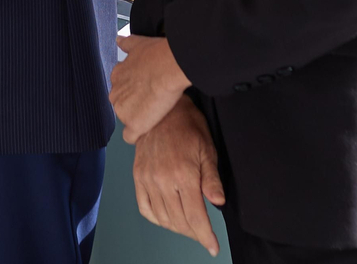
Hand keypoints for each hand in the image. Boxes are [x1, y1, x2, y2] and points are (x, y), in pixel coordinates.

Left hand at [111, 34, 191, 142]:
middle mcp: (115, 94)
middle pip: (121, 103)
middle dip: (133, 103)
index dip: (134, 89)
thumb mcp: (137, 44)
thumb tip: (118, 40)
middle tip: (151, 100)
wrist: (168, 67)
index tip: (145, 88)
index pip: (121, 88)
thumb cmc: (156, 54)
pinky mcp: (134, 125)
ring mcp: (123, 111)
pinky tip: (146, 132)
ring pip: (126, 118)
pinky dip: (136, 134)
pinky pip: (130, 136)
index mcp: (117, 76)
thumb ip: (126, 44)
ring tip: (154, 113)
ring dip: (137, 117)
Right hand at [133, 97, 225, 255]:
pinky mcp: (138, 176)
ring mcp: (147, 179)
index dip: (205, 236)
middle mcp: (162, 180)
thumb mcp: (207, 150)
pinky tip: (168, 217)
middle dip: (194, 233)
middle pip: (179, 221)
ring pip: (162, 218)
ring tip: (189, 225)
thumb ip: (211, 179)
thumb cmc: (188, 126)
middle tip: (204, 234)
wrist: (161, 108)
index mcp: (183, 174)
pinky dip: (156, 218)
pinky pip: (145, 207)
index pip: (195, 217)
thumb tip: (218, 203)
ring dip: (177, 227)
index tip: (212, 247)